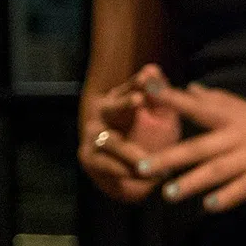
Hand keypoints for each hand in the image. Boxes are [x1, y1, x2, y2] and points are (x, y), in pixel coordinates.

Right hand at [78, 64, 183, 202]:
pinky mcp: (88, 157)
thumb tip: (153, 68)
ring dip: (130, 152)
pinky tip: (139, 175)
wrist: (127, 177)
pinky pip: (105, 163)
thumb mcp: (157, 120)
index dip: (138, 83)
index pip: (128, 88)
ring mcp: (93, 135)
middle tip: (139, 100)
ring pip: (111, 142)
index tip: (148, 75)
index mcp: (118, 100)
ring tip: (148, 160)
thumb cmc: (146, 140)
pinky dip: (123, 170)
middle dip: (124, 104)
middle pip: (112, 107)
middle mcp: (102, 114)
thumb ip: (157, 98)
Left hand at [142, 81, 245, 212]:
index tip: (145, 90)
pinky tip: (209, 206)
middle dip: (170, 155)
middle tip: (142, 165)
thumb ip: (220, 102)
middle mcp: (242, 132)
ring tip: (168, 193)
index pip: (197, 105)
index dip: (171, 98)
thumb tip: (191, 87)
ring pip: (218, 168)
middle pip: (200, 144)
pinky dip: (227, 197)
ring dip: (192, 181)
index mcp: (235, 115)